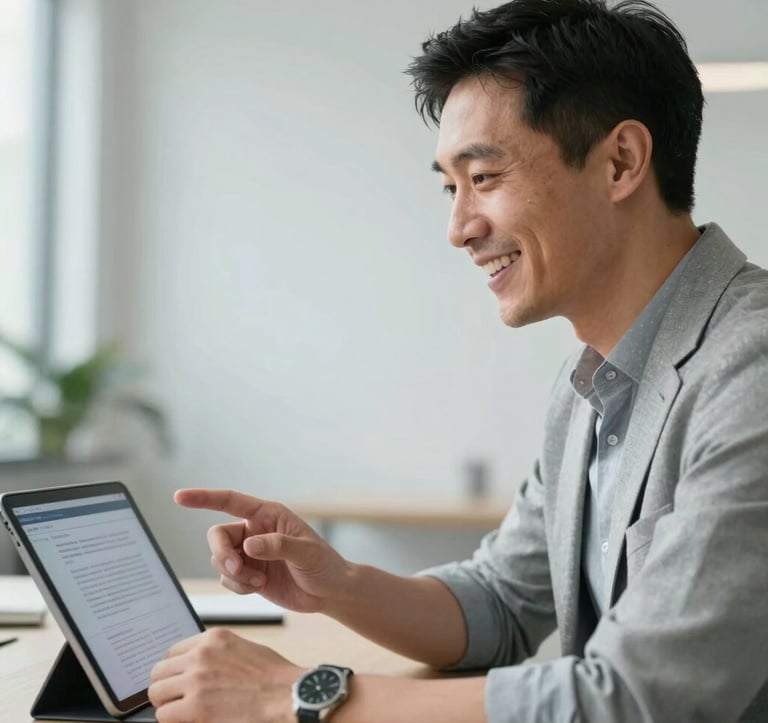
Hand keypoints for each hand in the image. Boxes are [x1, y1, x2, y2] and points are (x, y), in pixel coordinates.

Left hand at [149, 628, 301, 722]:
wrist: (289, 696)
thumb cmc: (274, 677)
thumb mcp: (244, 649)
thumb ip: (217, 654)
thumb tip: (197, 668)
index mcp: (213, 639)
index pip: (172, 652)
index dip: (174, 670)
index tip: (178, 682)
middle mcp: (201, 655)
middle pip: (159, 671)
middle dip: (166, 688)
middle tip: (177, 700)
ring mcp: (196, 680)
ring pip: (156, 693)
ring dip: (167, 705)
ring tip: (182, 712)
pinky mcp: (196, 707)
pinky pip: (164, 715)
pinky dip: (172, 720)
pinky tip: (189, 721)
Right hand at [174, 488, 350, 611]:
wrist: (330, 592)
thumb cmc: (324, 565)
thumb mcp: (307, 553)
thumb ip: (278, 546)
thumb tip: (248, 545)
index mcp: (268, 515)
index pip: (230, 500)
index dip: (204, 498)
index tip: (179, 497)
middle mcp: (254, 530)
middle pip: (217, 536)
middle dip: (221, 555)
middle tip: (238, 570)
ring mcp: (250, 554)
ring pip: (219, 560)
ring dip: (234, 574)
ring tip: (259, 581)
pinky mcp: (248, 574)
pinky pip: (227, 579)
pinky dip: (238, 586)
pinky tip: (259, 586)